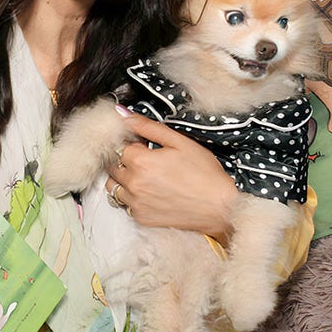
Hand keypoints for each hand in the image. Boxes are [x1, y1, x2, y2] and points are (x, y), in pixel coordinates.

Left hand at [105, 107, 237, 241]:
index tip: (144, 146)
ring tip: (147, 177)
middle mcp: (133, 184)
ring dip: (124, 179)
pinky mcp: (141, 218)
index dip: (131, 144)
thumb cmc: (204, 173)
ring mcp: (135, 203)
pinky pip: (125, 204)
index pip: (118, 146)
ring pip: (114, 187)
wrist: (220, 207)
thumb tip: (122, 114)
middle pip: (112, 166)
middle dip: (124, 160)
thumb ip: (147, 126)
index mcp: (140, 161)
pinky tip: (153, 193)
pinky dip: (133, 197)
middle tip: (147, 161)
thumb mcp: (179, 141)